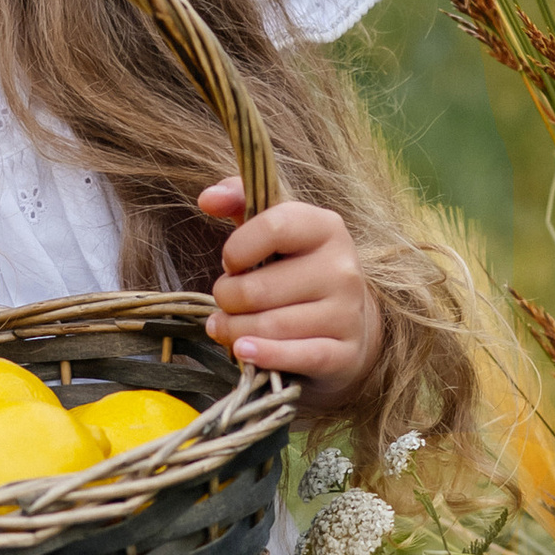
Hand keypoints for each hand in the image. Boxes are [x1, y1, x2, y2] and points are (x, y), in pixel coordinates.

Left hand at [197, 180, 384, 400]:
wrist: (347, 321)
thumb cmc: (296, 268)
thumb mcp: (274, 228)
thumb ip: (240, 200)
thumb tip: (207, 199)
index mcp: (326, 227)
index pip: (274, 226)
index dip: (237, 248)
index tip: (231, 262)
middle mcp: (343, 268)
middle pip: (258, 289)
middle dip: (227, 298)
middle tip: (226, 300)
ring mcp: (347, 313)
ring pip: (269, 326)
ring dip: (234, 330)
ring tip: (228, 326)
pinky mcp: (345, 353)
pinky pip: (295, 356)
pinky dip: (263, 356)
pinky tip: (243, 350)